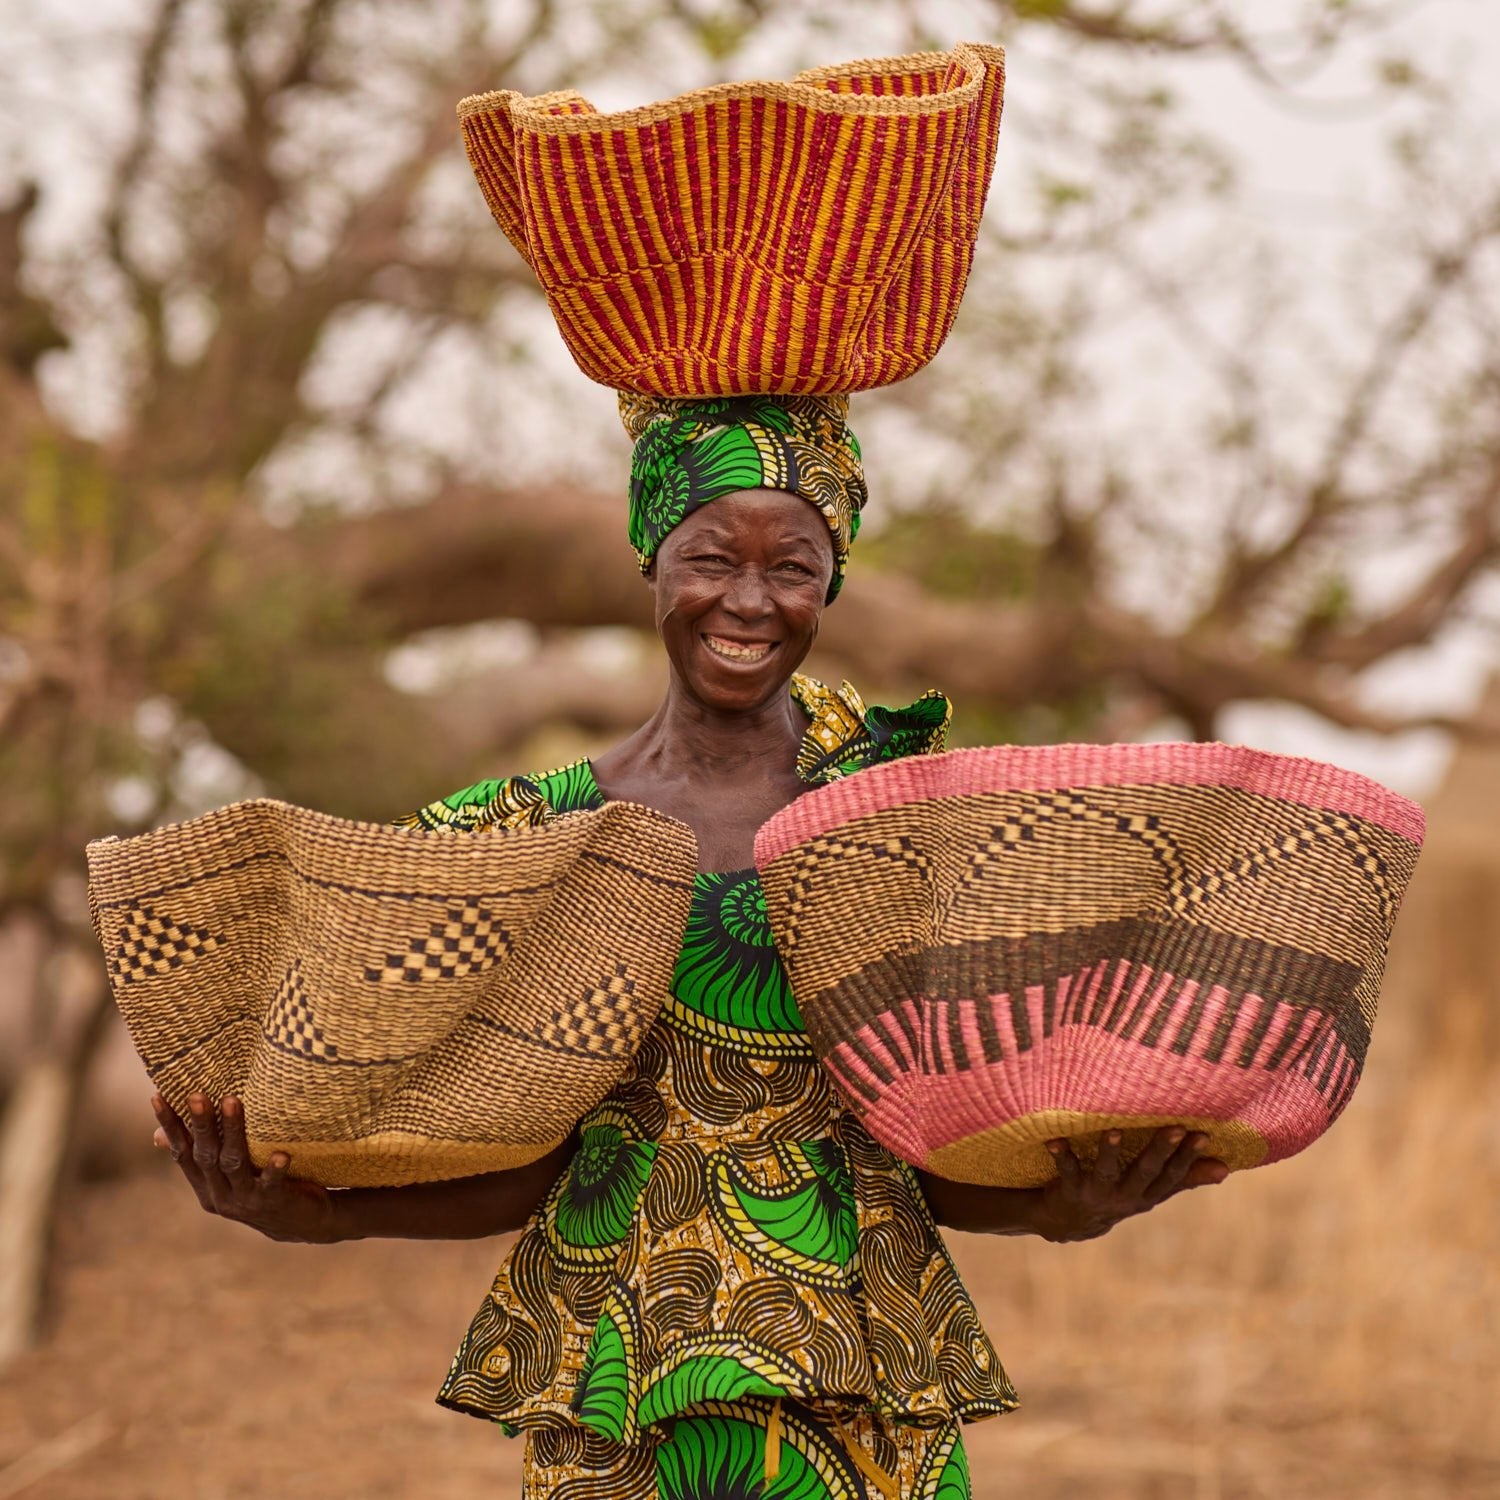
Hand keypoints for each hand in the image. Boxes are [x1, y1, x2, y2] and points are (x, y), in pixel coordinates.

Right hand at [152, 1093, 339, 1243]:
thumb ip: (200, 1157)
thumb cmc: (260, 1187)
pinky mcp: (272, 1203)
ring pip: (234, 1163)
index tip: (157, 1097)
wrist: (299, 1225)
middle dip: (200, 1123)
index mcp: (205, 1186)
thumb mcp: (226, 1175)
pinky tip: (281, 1154)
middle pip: (205, 1155)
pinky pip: (271, 1184)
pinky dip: (273, 1169)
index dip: (169, 1126)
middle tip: (196, 1094)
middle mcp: (219, 1195)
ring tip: (232, 1101)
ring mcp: (244, 1201)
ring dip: (232, 1131)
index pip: (181, 1151)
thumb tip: (157, 1137)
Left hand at [1032, 1127, 1227, 1242]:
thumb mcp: (1152, 1192)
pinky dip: (1061, 1154)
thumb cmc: (1118, 1196)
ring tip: (1113, 1130)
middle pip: (1146, 1172)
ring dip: (1110, 1152)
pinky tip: (1054, 1139)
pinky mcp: (1070, 1189)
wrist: (1069, 1223)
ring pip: (1106, 1171)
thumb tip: (1225, 1168)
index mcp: (1147, 1195)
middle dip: (1161, 1150)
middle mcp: (1125, 1196)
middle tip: (1176, 1127)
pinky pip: (1066, 1170)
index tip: (1203, 1134)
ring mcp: (1097, 1194)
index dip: (1188, 1156)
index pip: (1172, 1175)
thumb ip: (1186, 1178)